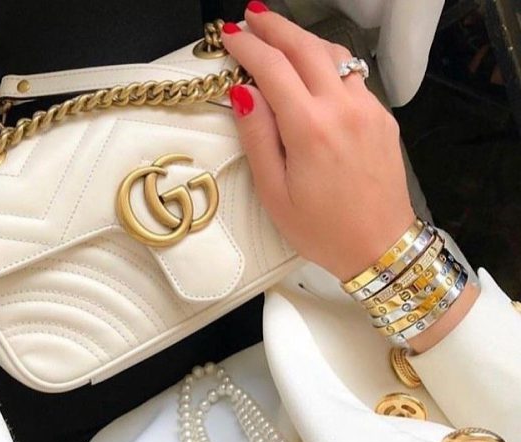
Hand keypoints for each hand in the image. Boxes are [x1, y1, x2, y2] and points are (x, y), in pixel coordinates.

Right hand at [221, 4, 414, 281]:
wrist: (380, 246)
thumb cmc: (321, 230)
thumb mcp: (275, 194)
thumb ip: (258, 138)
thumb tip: (244, 92)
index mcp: (310, 129)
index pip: (272, 68)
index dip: (247, 46)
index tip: (229, 34)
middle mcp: (343, 108)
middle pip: (305, 47)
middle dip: (275, 26)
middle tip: (251, 16)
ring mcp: (369, 109)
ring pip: (334, 55)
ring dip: (303, 39)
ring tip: (279, 35)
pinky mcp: (383, 118)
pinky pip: (353, 76)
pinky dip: (328, 62)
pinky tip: (314, 69)